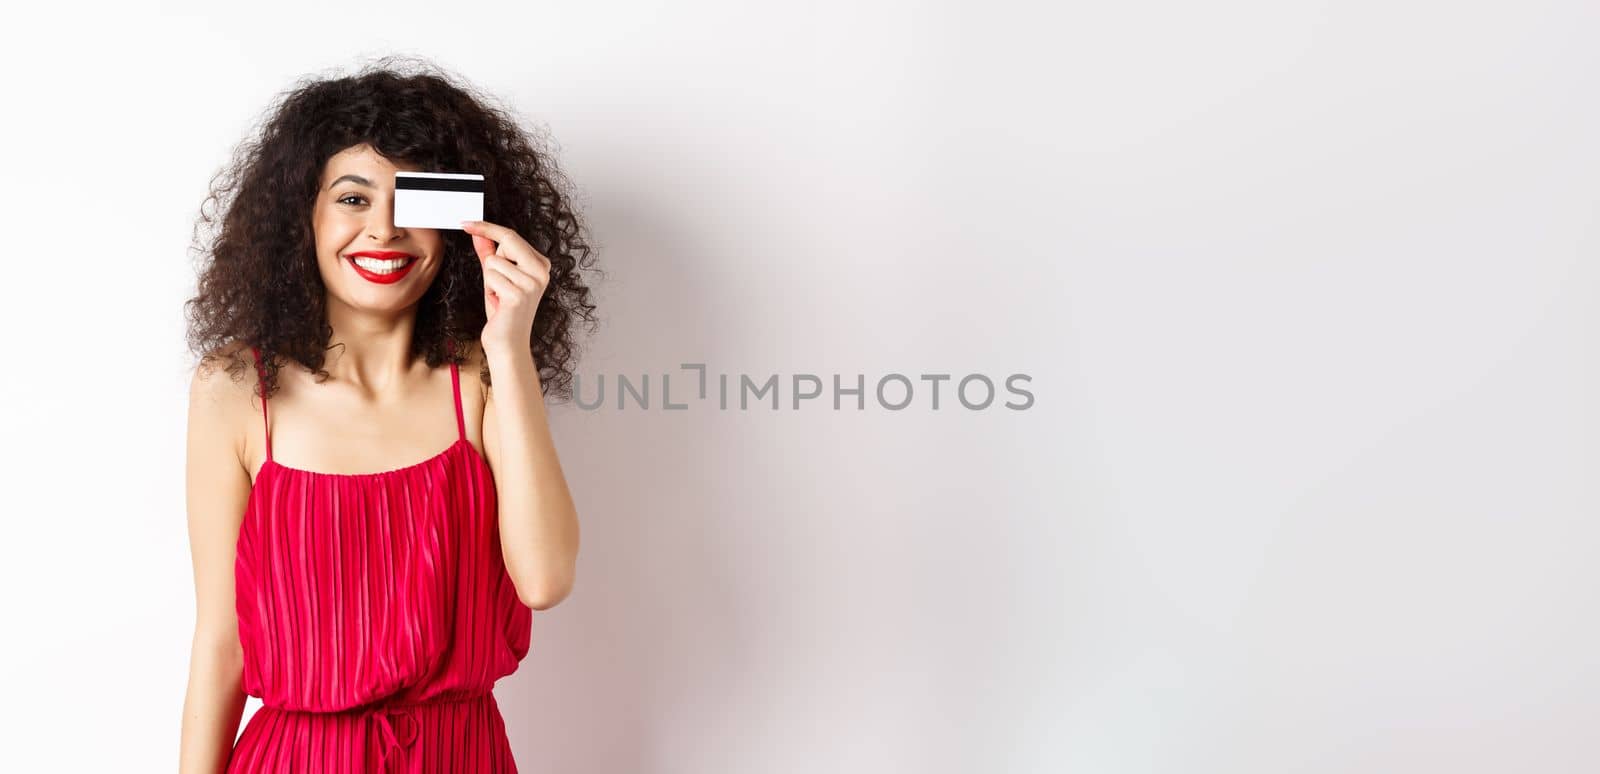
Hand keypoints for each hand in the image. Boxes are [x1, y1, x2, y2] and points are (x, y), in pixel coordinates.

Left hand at [461, 219, 551, 357]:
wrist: (508, 343)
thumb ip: (488, 253)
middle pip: (507, 241)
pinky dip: (490, 290)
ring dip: (490, 280)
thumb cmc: (503, 311)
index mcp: (541, 264)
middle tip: (498, 281)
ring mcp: (532, 283)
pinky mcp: (519, 295)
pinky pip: (491, 277)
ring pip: (493, 262)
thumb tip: (477, 233)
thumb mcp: (496, 277)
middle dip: (492, 257)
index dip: (487, 227)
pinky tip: (499, 304)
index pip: (511, 236)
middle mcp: (541, 271)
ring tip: (500, 296)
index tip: (466, 223)